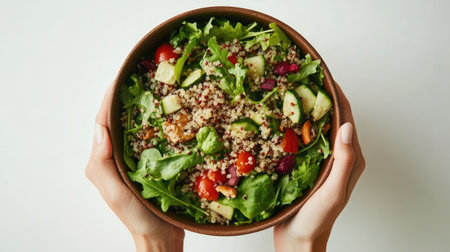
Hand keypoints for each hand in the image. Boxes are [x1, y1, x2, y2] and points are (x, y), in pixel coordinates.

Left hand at [85, 87, 184, 251]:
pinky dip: (161, 122)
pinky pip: (156, 136)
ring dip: (145, 106)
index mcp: (106, 158)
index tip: (122, 76)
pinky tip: (174, 113)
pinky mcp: (155, 162)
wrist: (161, 236)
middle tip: (142, 75)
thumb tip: (100, 129)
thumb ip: (102, 164)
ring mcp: (138, 157)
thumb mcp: (115, 192)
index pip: (104, 121)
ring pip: (138, 125)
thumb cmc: (136, 217)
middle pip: (121, 118)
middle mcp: (120, 155)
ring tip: (157, 87)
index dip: (111, 98)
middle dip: (128, 96)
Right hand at [273, 84, 365, 251]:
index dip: (336, 94)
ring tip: (288, 90)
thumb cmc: (317, 220)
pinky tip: (278, 118)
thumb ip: (344, 160)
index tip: (321, 74)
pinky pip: (301, 139)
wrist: (298, 240)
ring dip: (305, 108)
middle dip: (319, 96)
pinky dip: (293, 125)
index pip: (346, 117)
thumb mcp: (333, 191)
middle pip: (331, 117)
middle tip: (301, 76)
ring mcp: (321, 159)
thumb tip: (346, 125)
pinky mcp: (306, 165)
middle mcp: (338, 155)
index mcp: (350, 158)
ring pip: (315, 126)